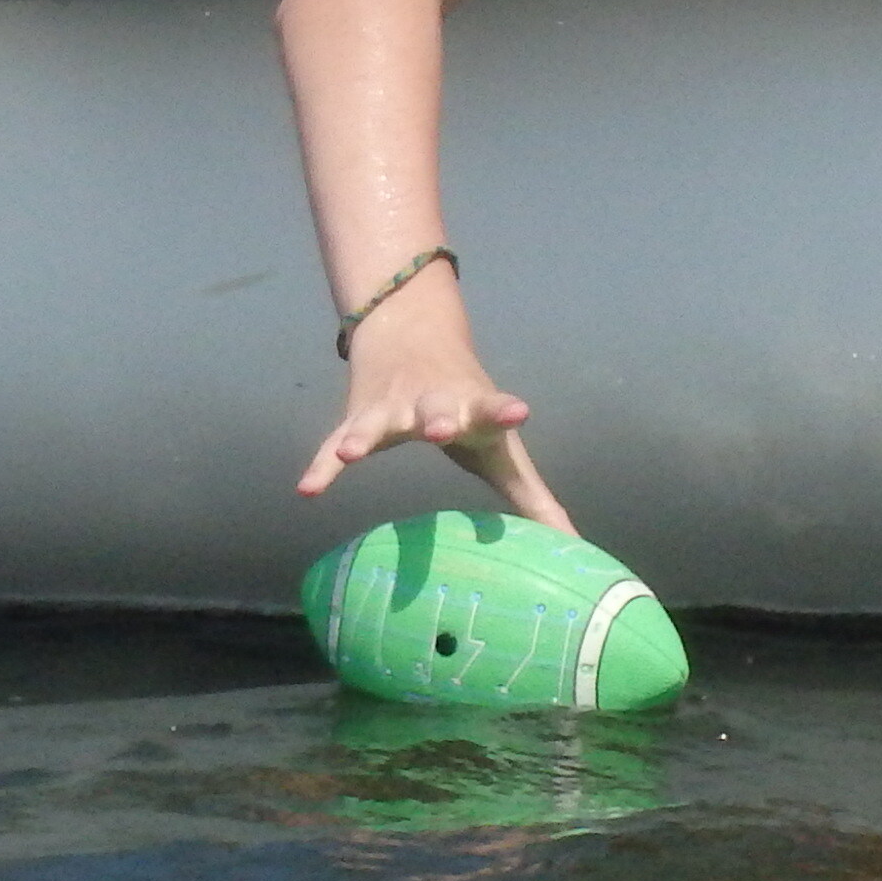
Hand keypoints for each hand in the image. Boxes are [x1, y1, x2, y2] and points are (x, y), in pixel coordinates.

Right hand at [296, 267, 572, 532]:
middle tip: (440, 430)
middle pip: (435, 408)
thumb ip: (532, 497)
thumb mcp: (500, 445)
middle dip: (438, 418)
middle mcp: (433, 401)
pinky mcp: (360, 416)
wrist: (412, 332)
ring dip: (366, 434)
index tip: (519, 410)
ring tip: (354, 454)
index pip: (492, 407)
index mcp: (473, 407)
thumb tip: (574, 548)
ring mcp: (392, 407)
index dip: (504, 409)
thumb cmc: (468, 406)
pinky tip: (307, 489)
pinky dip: (322, 464)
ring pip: (377, 420)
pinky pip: (335, 442)